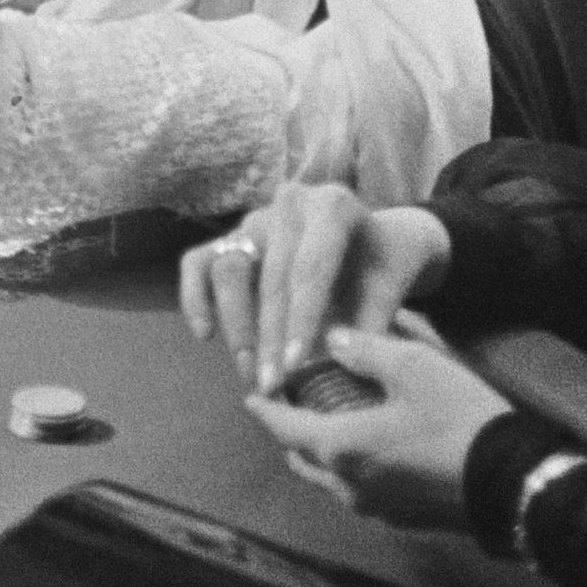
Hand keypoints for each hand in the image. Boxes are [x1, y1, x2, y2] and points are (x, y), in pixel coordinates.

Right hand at [181, 184, 452, 391]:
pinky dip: (195, 297)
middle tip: (272, 383)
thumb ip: (370, 321)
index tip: (297, 366)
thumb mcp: (392, 286)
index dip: (303, 320)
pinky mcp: (229, 236)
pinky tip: (205, 334)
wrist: (375, 239)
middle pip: (271, 275)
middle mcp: (287, 204)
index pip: (311, 268)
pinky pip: (198, 263)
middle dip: (270, 336)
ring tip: (248, 371)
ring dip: (236, 324)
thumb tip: (337, 361)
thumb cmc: (384, 263)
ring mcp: (254, 219)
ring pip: (229, 268)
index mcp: (332, 206)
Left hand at [244, 323, 513, 532]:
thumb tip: (333, 340)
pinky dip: (352, 468)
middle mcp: (349, 485)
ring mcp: (378, 508)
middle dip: (291, 433)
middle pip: (303, 459)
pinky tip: (371, 447)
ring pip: (331, 480)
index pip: (283, 429)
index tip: (251, 395)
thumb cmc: (457, 417)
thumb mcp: (413, 364)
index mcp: (340, 447)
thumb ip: (365, 349)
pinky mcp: (405, 519)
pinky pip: (361, 492)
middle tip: (293, 404)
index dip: (265, 409)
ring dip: (322, 453)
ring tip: (330, 422)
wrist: (512, 480)